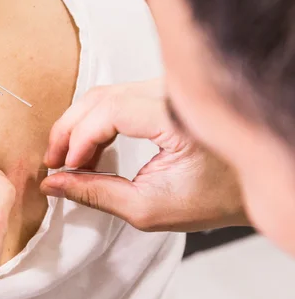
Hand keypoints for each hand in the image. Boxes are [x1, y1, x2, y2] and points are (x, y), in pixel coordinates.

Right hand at [41, 79, 248, 231]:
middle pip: (100, 97)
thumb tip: (52, 184)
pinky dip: (95, 124)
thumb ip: (95, 194)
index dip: (80, 138)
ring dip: (79, 128)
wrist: (246, 185)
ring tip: (70, 162)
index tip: (63, 168)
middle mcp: (172, 92)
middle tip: (54, 164)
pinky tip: (90, 152)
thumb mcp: (146, 209)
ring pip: (103, 95)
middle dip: (69, 130)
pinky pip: (115, 99)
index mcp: (177, 116)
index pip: (112, 110)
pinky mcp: (161, 94)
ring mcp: (166, 89)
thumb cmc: (210, 199)